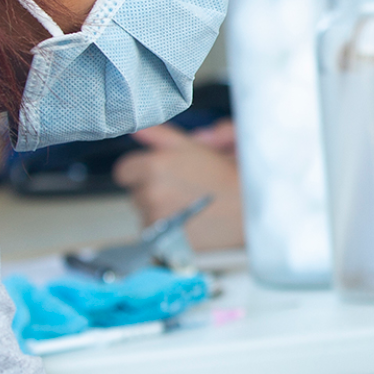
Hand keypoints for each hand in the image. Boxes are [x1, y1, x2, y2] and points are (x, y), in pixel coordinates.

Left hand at [114, 121, 243, 250]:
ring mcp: (156, 219)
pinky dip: (166, 233)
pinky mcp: (163, 243)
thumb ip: (159, 135)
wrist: (250, 211)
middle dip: (153, 190)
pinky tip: (188, 225)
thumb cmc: (227, 177)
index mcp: (154, 165)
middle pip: (135, 193)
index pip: (124, 171)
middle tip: (183, 188)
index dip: (140, 172)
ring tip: (189, 207)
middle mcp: (150, 193)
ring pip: (144, 214)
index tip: (159, 174)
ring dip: (159, 212)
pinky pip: (154, 236)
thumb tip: (136, 130)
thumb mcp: (193, 147)